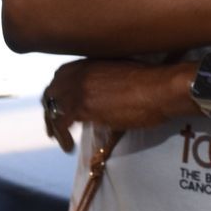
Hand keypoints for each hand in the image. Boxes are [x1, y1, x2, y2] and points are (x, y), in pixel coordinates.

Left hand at [40, 58, 187, 152]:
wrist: (160, 88)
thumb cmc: (152, 81)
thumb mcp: (124, 74)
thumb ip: (107, 82)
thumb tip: (105, 100)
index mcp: (90, 62)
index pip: (62, 74)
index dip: (58, 90)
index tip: (59, 102)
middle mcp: (80, 73)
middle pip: (52, 91)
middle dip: (50, 107)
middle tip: (52, 124)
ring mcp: (80, 89)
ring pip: (53, 107)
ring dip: (53, 125)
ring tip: (59, 140)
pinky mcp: (84, 107)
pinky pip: (62, 123)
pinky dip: (62, 136)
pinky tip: (68, 147)